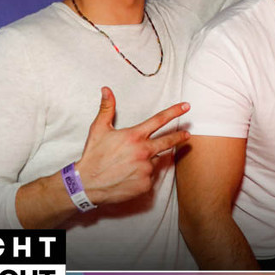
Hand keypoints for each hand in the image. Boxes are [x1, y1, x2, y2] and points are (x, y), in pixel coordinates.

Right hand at [75, 87, 190, 204]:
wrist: (87, 185)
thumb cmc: (93, 156)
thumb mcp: (98, 129)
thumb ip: (106, 108)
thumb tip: (106, 90)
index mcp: (134, 136)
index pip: (159, 120)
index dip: (175, 112)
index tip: (186, 106)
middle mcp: (143, 151)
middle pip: (168, 141)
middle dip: (179, 136)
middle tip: (187, 134)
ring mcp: (146, 169)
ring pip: (154, 161)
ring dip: (147, 160)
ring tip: (128, 164)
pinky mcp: (145, 184)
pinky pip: (148, 177)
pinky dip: (141, 175)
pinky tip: (128, 176)